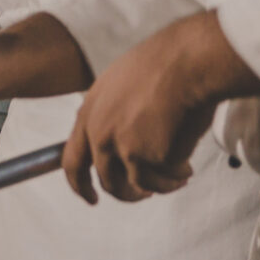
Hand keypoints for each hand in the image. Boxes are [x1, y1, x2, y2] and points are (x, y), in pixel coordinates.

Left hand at [63, 11, 259, 204]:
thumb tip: (123, 135)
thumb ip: (114, 112)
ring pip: (139, 185)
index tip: (90, 196)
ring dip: (159, 186)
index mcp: (89, 113)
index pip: (72, 160)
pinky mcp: (149, 158)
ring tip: (178, 176)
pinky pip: (164, 180)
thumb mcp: (122, 82)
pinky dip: (176, 178)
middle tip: (144, 194)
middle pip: (107, 180)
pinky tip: (187, 168)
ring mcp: (123, 148)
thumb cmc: (164, 63)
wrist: (188, 62)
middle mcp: (100, 133)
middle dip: (128, 194)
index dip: (79, 184)